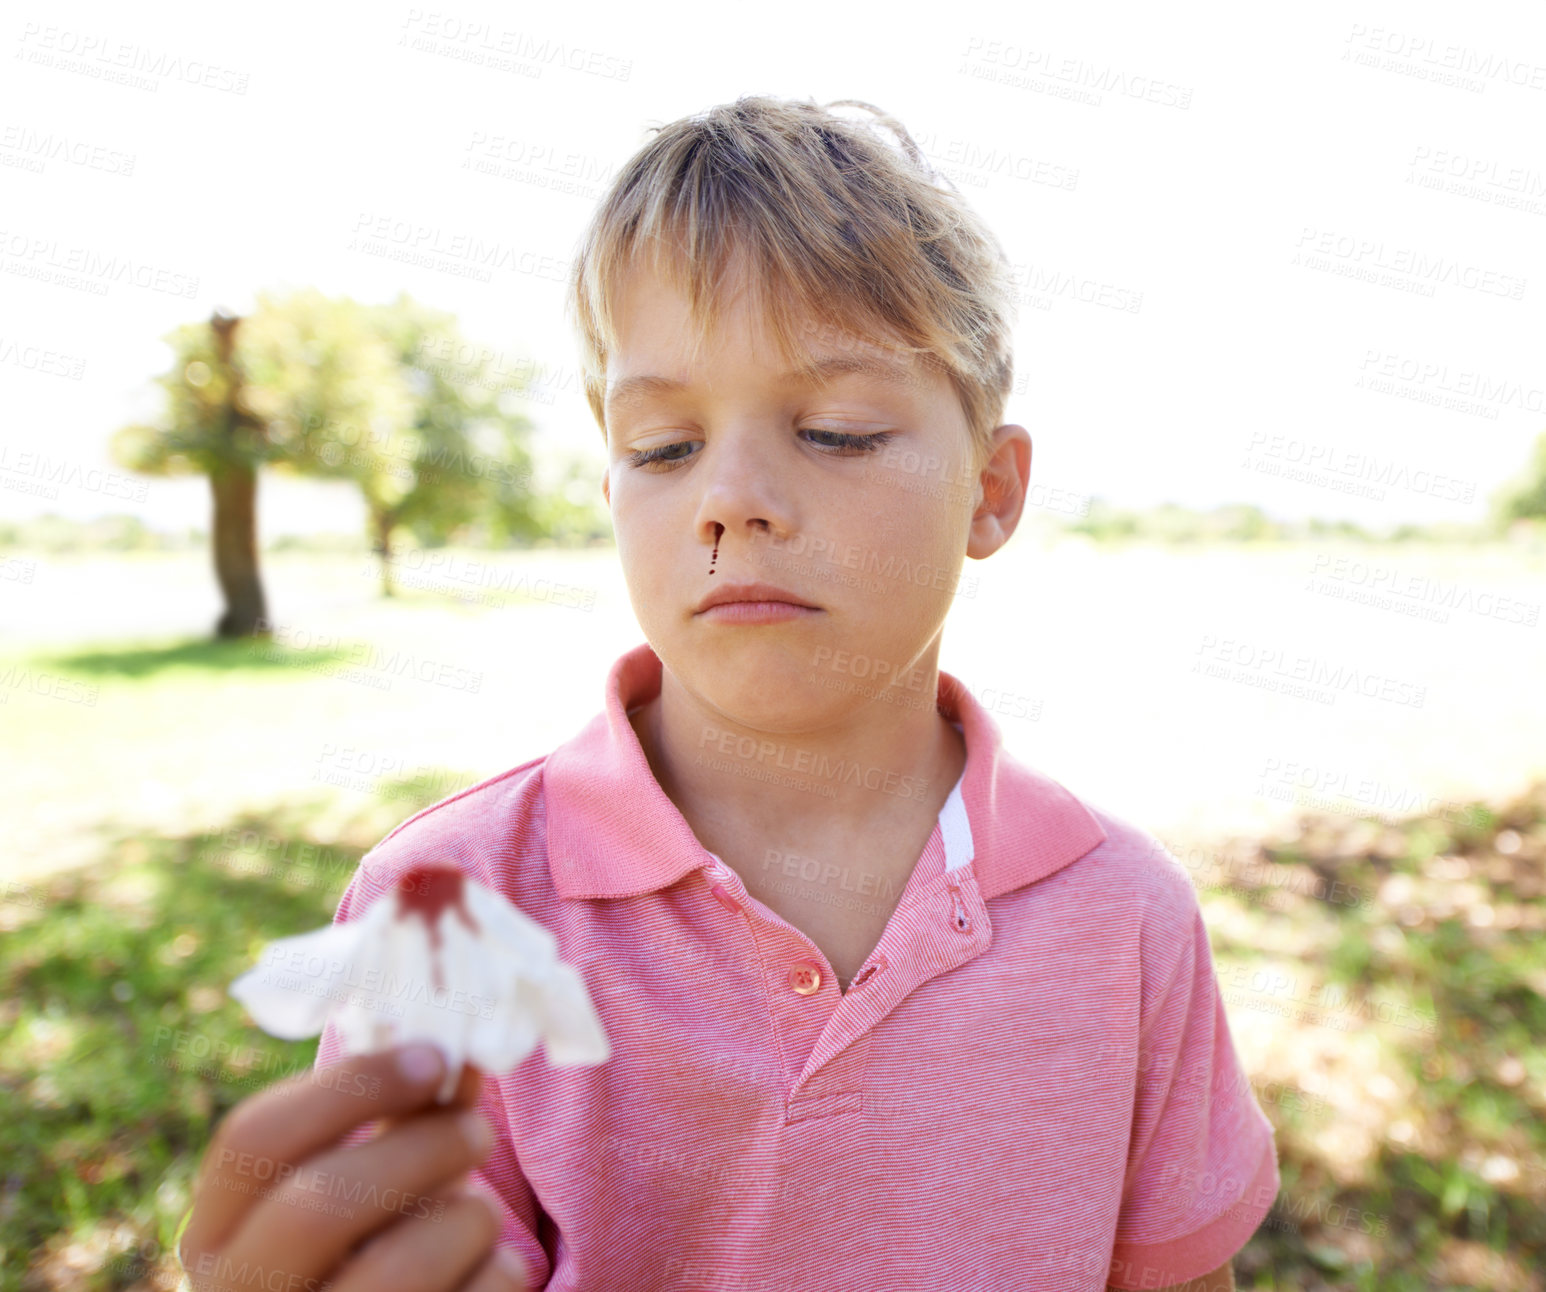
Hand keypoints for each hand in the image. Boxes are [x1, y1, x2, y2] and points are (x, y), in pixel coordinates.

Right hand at [179, 1043, 528, 1289]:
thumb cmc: (370, 1245)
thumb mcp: (363, 1183)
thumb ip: (405, 1118)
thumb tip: (467, 1059)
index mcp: (216, 1234)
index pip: (253, 1141)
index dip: (352, 1086)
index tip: (435, 1057)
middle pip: (320, 1202)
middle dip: (421, 1149)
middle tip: (479, 1130)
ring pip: (399, 1266)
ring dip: (467, 1220)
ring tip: (478, 1216)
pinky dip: (496, 1273)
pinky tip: (486, 1270)